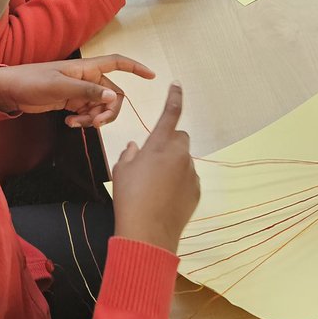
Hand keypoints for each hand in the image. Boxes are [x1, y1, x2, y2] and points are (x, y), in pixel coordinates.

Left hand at [0, 56, 154, 128]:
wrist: (11, 91)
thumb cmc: (32, 81)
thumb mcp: (60, 87)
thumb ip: (87, 92)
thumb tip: (114, 98)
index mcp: (87, 68)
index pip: (117, 63)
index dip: (136, 68)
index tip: (152, 76)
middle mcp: (87, 79)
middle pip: (113, 95)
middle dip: (109, 112)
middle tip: (95, 124)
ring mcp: (80, 92)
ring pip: (101, 107)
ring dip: (93, 119)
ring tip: (75, 124)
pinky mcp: (71, 103)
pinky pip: (88, 114)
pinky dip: (83, 121)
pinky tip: (69, 124)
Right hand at [111, 83, 199, 253]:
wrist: (147, 233)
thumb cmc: (129, 198)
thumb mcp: (121, 171)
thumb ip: (130, 154)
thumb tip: (135, 148)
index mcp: (159, 144)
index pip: (171, 113)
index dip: (174, 97)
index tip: (177, 85)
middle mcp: (179, 154)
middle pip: (179, 137)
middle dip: (169, 143)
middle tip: (152, 159)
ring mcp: (191, 172)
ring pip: (183, 160)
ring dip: (172, 165)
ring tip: (154, 186)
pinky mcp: (196, 189)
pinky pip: (187, 178)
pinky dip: (178, 182)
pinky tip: (164, 198)